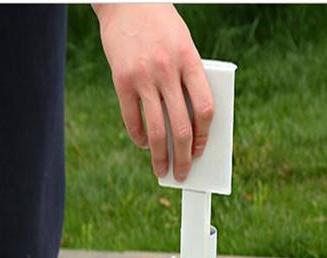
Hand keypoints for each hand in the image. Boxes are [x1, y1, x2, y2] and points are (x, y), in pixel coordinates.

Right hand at [93, 3, 213, 180]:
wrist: (127, 0)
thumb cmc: (161, 26)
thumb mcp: (183, 45)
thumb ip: (188, 80)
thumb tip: (189, 126)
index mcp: (190, 60)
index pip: (205, 108)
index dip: (205, 135)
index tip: (201, 151)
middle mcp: (167, 70)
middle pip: (181, 127)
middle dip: (184, 156)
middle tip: (183, 172)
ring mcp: (143, 77)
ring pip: (157, 130)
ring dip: (160, 157)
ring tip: (161, 169)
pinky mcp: (121, 81)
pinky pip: (132, 120)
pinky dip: (139, 138)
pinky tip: (144, 144)